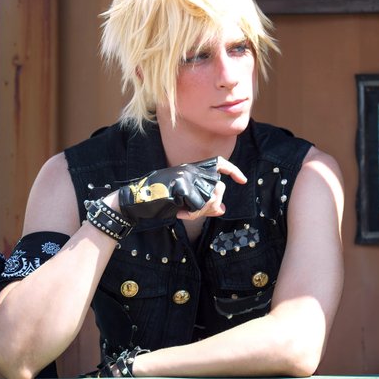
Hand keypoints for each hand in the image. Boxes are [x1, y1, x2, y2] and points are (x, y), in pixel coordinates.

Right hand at [115, 157, 245, 220]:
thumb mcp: (183, 197)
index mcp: (192, 169)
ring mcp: (188, 178)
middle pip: (219, 189)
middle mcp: (192, 170)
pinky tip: (181, 213)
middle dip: (212, 205)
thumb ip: (204, 202)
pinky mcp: (183, 188)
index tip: (242, 181)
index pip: (219, 164)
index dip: (233, 171)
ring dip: (201, 212)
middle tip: (194, 211)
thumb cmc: (158, 198)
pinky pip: (199, 207)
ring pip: (212, 199)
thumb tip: (223, 210)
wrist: (136, 199)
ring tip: (185, 211)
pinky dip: (192, 214)